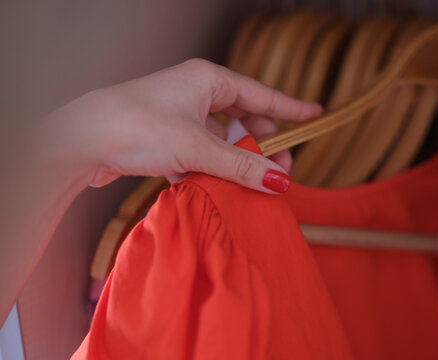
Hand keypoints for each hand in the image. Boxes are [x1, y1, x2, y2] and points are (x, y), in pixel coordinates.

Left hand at [41, 58, 321, 192]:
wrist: (79, 141)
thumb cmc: (137, 127)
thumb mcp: (199, 149)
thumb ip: (242, 167)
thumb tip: (280, 181)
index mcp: (209, 80)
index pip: (263, 96)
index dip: (291, 108)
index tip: (316, 115)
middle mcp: (196, 91)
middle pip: (244, 119)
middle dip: (261, 146)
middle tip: (278, 172)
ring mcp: (179, 113)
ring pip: (221, 138)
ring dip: (233, 162)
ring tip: (243, 185)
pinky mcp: (164, 135)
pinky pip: (200, 151)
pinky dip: (208, 168)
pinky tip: (206, 186)